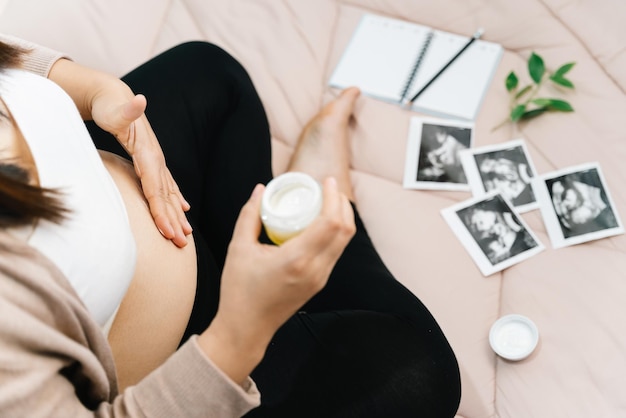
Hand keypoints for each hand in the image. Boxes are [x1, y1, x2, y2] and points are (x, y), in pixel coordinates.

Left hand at [91, 93, 192, 247]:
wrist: (113, 96)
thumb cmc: (109, 106)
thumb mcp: (114, 110)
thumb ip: (128, 110)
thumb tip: (140, 100)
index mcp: (148, 155)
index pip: (156, 190)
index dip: (162, 212)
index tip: (168, 232)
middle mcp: (156, 160)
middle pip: (166, 197)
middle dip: (174, 221)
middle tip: (182, 244)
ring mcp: (155, 161)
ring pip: (169, 194)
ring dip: (178, 215)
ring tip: (187, 234)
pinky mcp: (151, 161)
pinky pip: (167, 185)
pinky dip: (176, 199)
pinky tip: (184, 208)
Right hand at [199, 177, 355, 384]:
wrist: (246, 329)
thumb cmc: (239, 290)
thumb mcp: (239, 248)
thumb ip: (250, 215)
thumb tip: (261, 189)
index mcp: (297, 259)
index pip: (331, 222)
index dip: (333, 197)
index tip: (326, 180)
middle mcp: (315, 270)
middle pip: (345, 230)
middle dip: (341, 203)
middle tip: (328, 187)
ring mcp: (320, 279)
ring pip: (343, 242)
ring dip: (341, 217)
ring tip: (326, 200)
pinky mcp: (319, 283)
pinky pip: (335, 252)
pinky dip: (334, 233)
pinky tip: (321, 222)